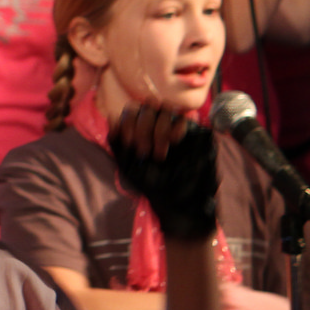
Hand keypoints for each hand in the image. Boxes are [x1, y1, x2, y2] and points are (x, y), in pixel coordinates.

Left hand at [108, 100, 217, 240]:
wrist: (179, 202)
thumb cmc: (152, 184)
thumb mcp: (126, 163)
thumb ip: (117, 140)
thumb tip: (113, 115)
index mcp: (141, 130)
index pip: (131, 110)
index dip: (129, 124)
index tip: (132, 146)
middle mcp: (159, 125)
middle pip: (147, 107)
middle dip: (143, 129)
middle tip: (145, 152)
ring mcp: (178, 127)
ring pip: (165, 109)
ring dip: (159, 130)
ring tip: (160, 154)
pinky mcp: (196, 133)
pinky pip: (185, 118)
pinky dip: (176, 127)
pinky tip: (175, 143)